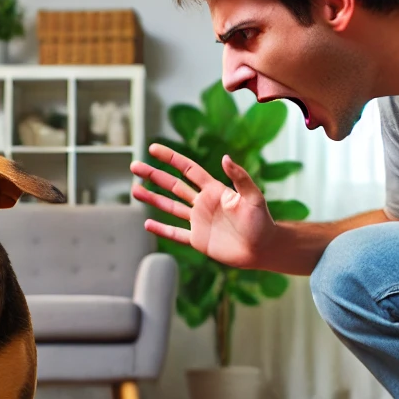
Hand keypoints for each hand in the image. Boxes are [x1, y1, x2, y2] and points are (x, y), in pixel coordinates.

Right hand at [130, 144, 274, 267]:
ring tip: (135, 189)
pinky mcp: (199, 240)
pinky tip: (147, 224)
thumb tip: (225, 157)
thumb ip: (240, 177)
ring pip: (170, 207)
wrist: (263, 248)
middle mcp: (204, 204)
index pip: (188, 170)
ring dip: (153, 199)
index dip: (171, 159)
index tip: (154, 149)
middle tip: (134, 166)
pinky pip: (176, 234)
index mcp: (215, 191)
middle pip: (173, 186)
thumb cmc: (262, 222)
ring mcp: (199, 222)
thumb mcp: (253, 197)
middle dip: (154, 175)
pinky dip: (161, 230)